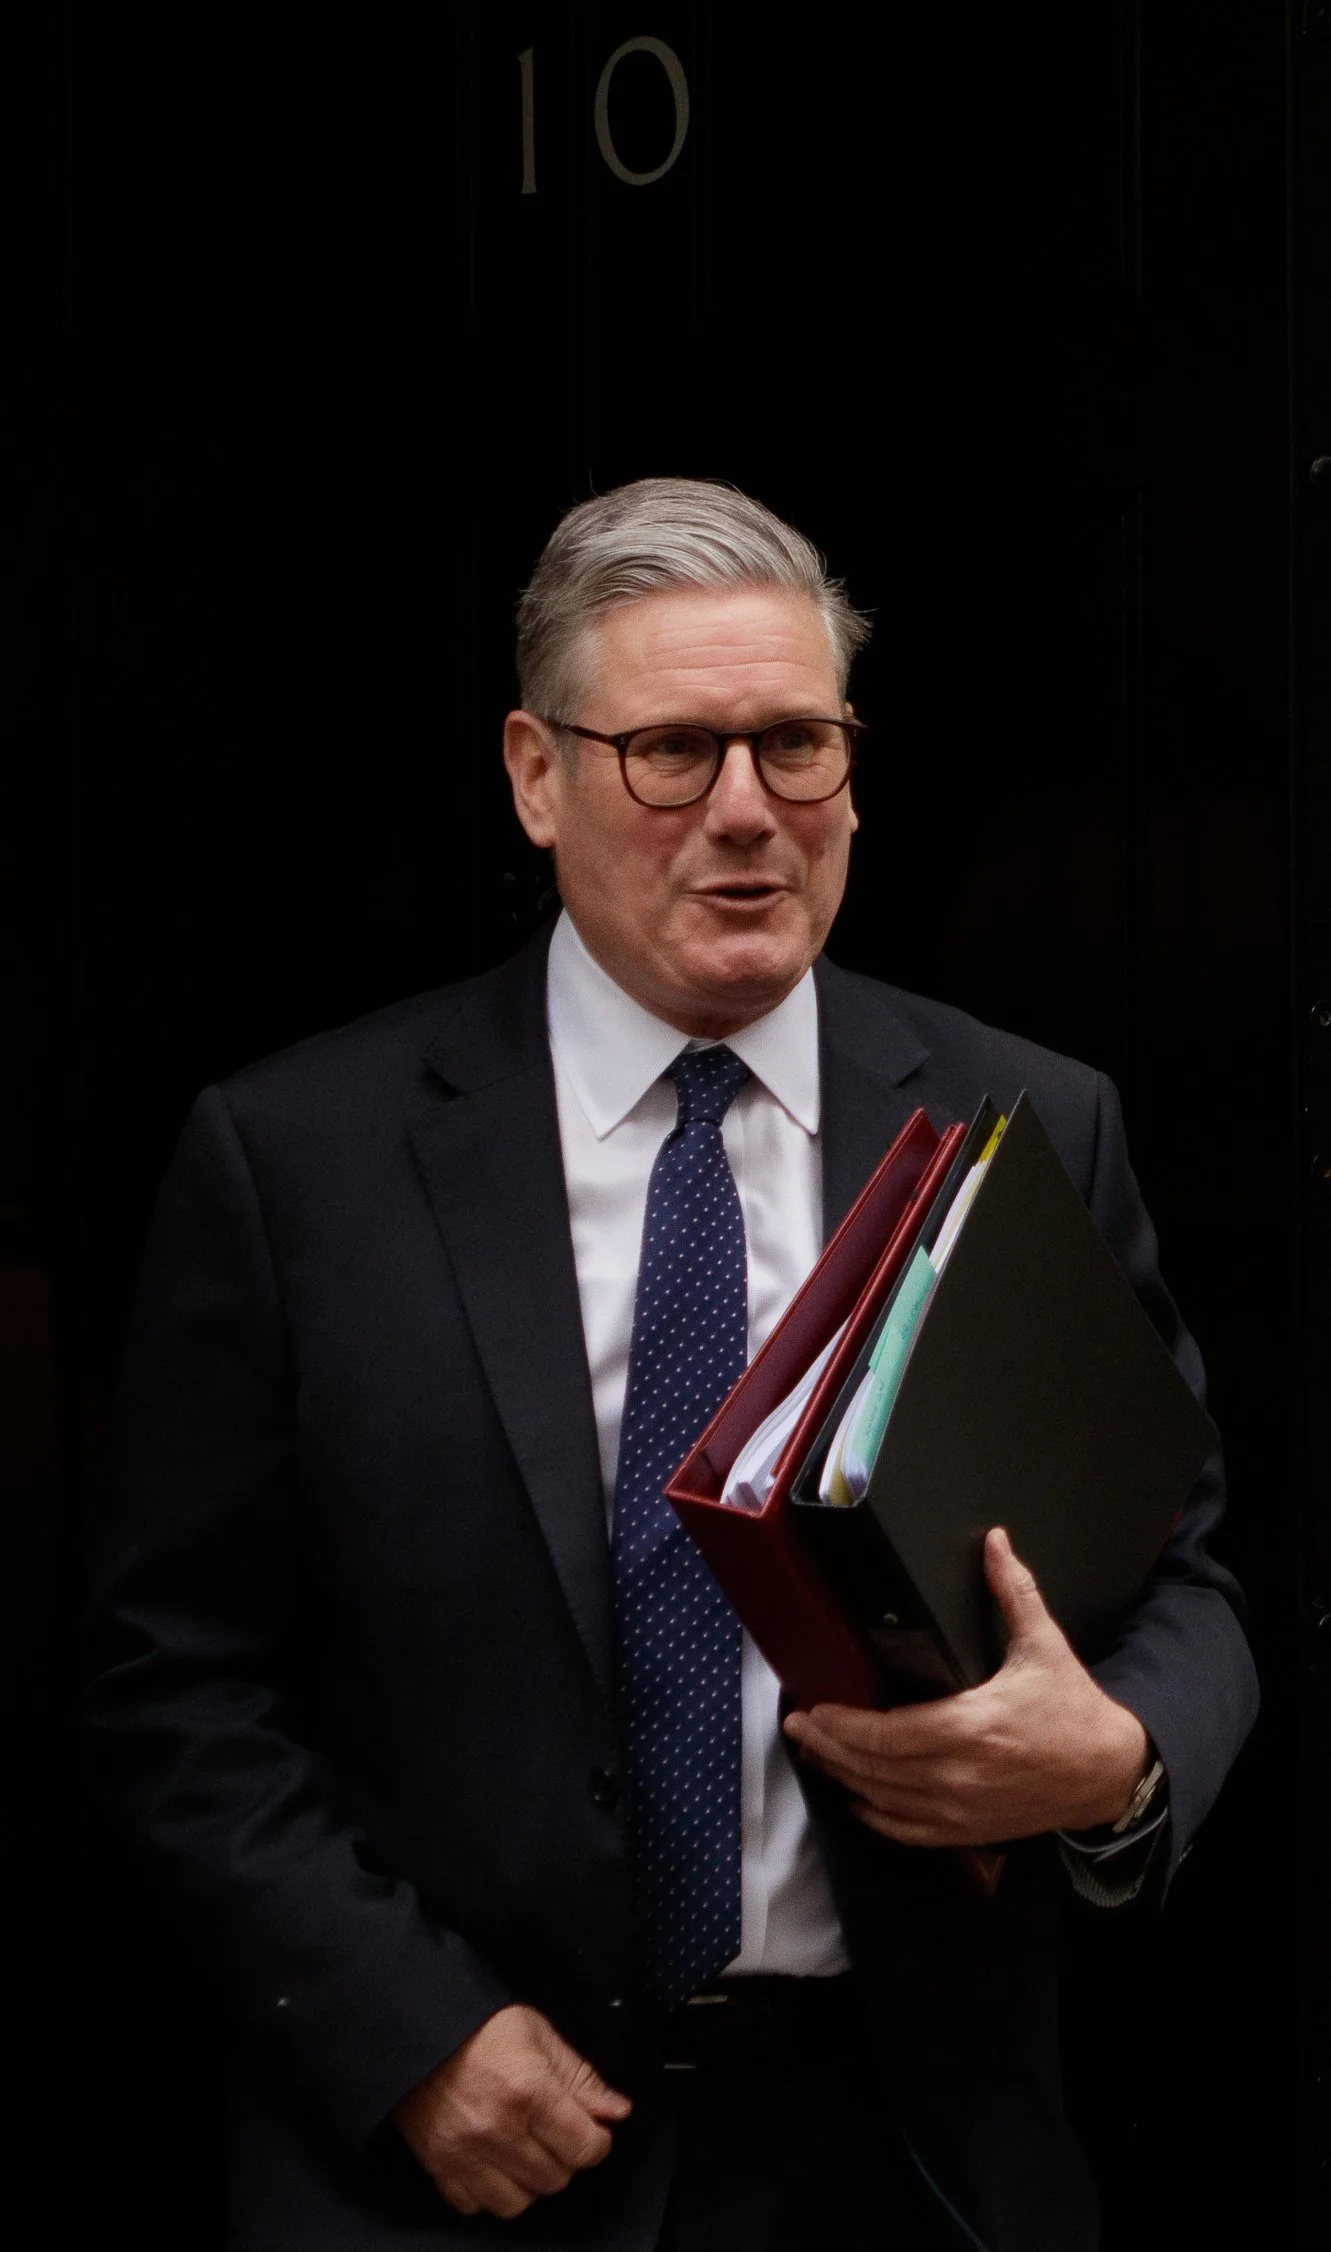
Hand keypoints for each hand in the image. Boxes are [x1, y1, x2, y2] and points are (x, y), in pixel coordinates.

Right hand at [394, 2003, 631, 2219]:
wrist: (419, 2028)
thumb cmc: (481, 2026)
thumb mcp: (539, 2034)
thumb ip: (581, 2077)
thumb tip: (616, 2111)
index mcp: (529, 2090)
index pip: (584, 2148)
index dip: (596, 2141)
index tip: (591, 2131)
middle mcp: (498, 2129)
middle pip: (556, 2179)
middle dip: (563, 2157)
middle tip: (552, 2131)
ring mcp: (465, 2153)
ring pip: (519, 2202)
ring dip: (528, 2180)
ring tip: (523, 2149)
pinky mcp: (439, 2166)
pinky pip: (476, 2206)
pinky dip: (489, 2190)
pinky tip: (492, 2160)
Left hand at [783, 1527, 1149, 1847]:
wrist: (1110, 1772)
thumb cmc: (1073, 1710)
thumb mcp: (1044, 1645)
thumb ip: (1013, 1591)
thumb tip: (993, 1541)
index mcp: (972, 1726)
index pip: (888, 1731)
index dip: (842, 1723)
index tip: (812, 1706)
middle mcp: (960, 1773)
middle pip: (875, 1766)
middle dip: (828, 1746)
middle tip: (796, 1725)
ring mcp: (963, 1808)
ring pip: (884, 1799)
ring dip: (844, 1777)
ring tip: (815, 1753)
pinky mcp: (970, 1830)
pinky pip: (910, 1830)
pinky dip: (877, 1815)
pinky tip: (857, 1798)